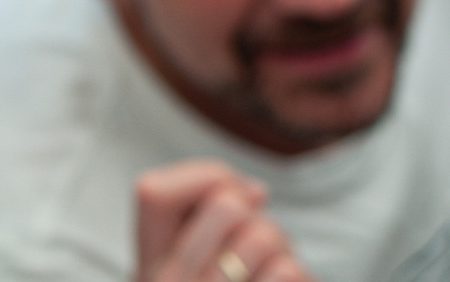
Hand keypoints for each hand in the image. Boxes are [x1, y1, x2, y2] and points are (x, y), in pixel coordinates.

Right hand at [133, 162, 309, 281]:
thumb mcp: (192, 264)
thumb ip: (208, 220)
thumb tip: (255, 191)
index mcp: (148, 266)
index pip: (152, 192)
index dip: (202, 176)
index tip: (229, 198)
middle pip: (225, 207)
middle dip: (255, 213)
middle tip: (257, 242)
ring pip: (263, 236)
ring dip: (282, 245)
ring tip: (273, 267)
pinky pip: (289, 270)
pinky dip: (300, 274)